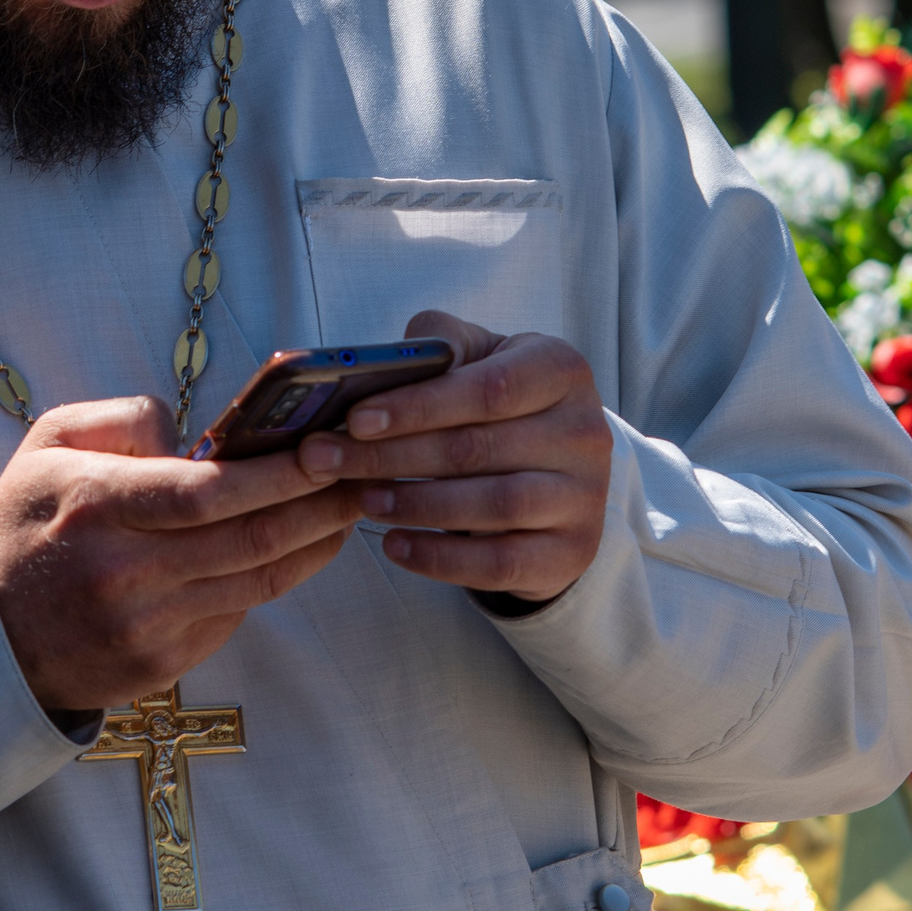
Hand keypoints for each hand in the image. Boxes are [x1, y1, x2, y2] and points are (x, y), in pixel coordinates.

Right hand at [0, 396, 364, 711]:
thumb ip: (121, 418)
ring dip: (315, 544)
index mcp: (96, 505)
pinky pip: (235, 615)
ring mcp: (145, 626)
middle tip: (364, 474)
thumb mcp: (48, 443)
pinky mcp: (159, 665)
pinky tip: (297, 548)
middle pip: (249, 539)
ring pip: (256, 583)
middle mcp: (124, 571)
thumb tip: (195, 434)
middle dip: (320, 505)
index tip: (327, 448)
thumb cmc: (26, 520)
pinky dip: (273, 579)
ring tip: (349, 508)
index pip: (208, 491)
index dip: (279, 473)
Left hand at [298, 310, 611, 603]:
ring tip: (363, 500)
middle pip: (478, 449)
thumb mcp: (478, 358)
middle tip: (325, 462)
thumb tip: (376, 363)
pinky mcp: (571, 552)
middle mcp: (585, 433)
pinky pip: (501, 564)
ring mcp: (585, 498)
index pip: (488, 389)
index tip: (356, 419)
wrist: (556, 471)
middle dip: (391, 456)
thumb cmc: (498, 403)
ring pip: (493, 506)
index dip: (419, 406)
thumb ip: (436, 347)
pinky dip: (441, 559)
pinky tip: (395, 545)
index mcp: (561, 370)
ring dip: (416, 505)